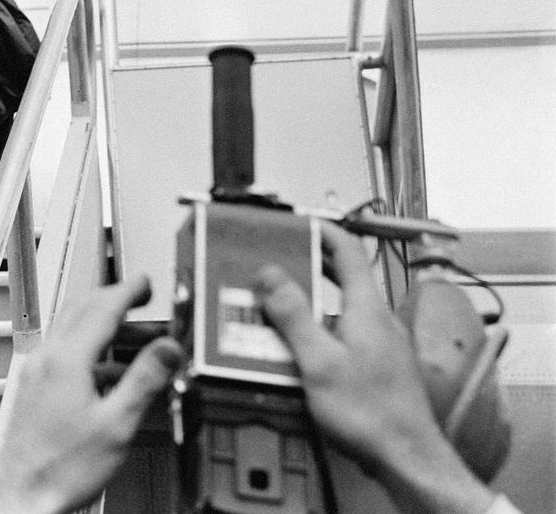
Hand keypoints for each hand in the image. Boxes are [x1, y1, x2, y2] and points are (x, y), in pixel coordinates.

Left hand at [0, 276, 181, 513]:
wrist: (23, 497)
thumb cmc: (62, 468)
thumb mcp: (117, 424)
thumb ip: (144, 381)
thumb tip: (167, 350)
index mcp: (66, 358)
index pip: (101, 308)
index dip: (127, 291)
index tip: (144, 282)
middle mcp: (46, 357)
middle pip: (81, 310)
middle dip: (114, 300)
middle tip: (140, 298)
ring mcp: (36, 371)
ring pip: (71, 331)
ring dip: (103, 327)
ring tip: (136, 340)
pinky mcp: (34, 388)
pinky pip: (64, 353)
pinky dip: (91, 352)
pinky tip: (110, 374)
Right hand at [256, 223, 493, 513]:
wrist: (409, 460)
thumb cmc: (372, 415)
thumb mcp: (318, 361)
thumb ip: (293, 315)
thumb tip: (271, 274)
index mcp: (368, 309)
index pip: (348, 250)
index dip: (321, 230)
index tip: (298, 222)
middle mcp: (380, 320)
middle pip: (345, 276)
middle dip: (311, 262)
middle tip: (280, 257)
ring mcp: (383, 344)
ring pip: (344, 305)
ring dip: (314, 298)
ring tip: (281, 300)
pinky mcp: (380, 367)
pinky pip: (347, 331)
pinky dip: (322, 326)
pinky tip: (303, 345)